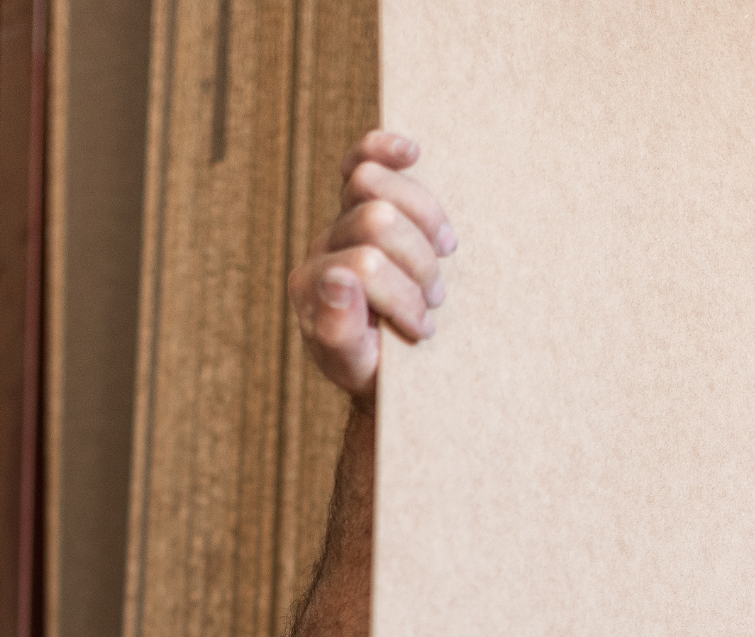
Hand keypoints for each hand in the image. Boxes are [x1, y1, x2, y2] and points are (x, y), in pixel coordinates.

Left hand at [287, 131, 455, 397]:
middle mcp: (321, 247)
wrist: (383, 362)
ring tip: (443, 255)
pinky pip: (362, 159)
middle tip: (435, 299)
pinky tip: (411, 152)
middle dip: (418, 262)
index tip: (423, 329)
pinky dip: (385, 149)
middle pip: (377, 220)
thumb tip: (337, 279)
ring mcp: (340, 220)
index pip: (364, 265)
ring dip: (425, 223)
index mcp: (310, 287)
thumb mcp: (353, 367)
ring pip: (377, 183)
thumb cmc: (369, 367)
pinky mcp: (363, 200)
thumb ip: (337, 333)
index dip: (403, 296)